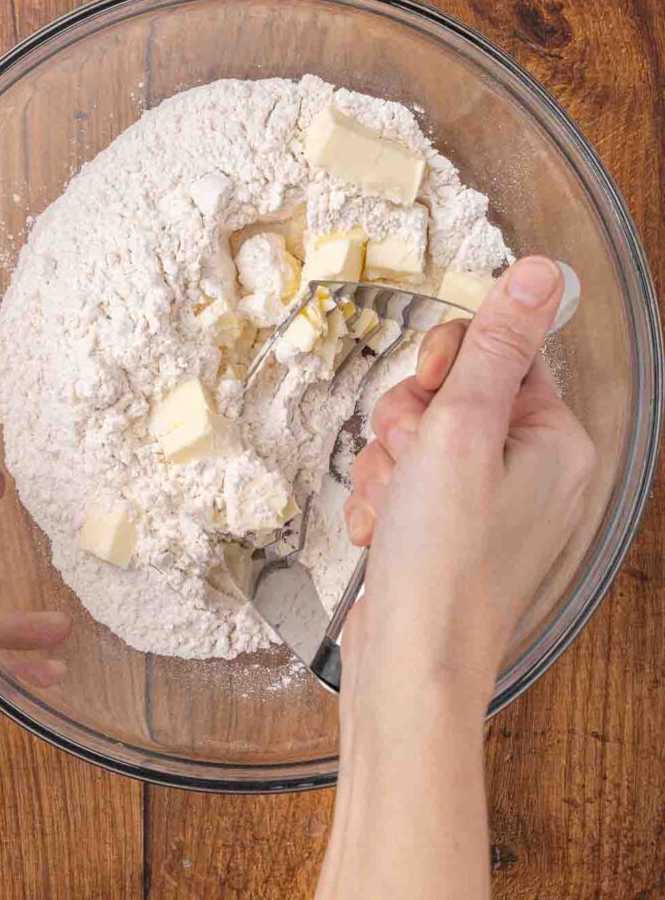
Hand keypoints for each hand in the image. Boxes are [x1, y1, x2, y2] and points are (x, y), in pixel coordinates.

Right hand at [318, 257, 595, 899]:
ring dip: (386, 462)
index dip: (453, 361)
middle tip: (406, 456)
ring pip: (417, 434)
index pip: (504, 352)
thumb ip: (495, 347)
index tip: (432, 389)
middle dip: (409, 419)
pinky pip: (404, 477)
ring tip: (392, 507)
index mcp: (554, 440)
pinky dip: (383, 497)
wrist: (407, 665)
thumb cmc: (442, 557)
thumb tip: (540, 272)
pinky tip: (382, 531)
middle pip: (453, 392)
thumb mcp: (463, 430)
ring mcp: (488, 503)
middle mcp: (529, 469)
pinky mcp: (449, 529)